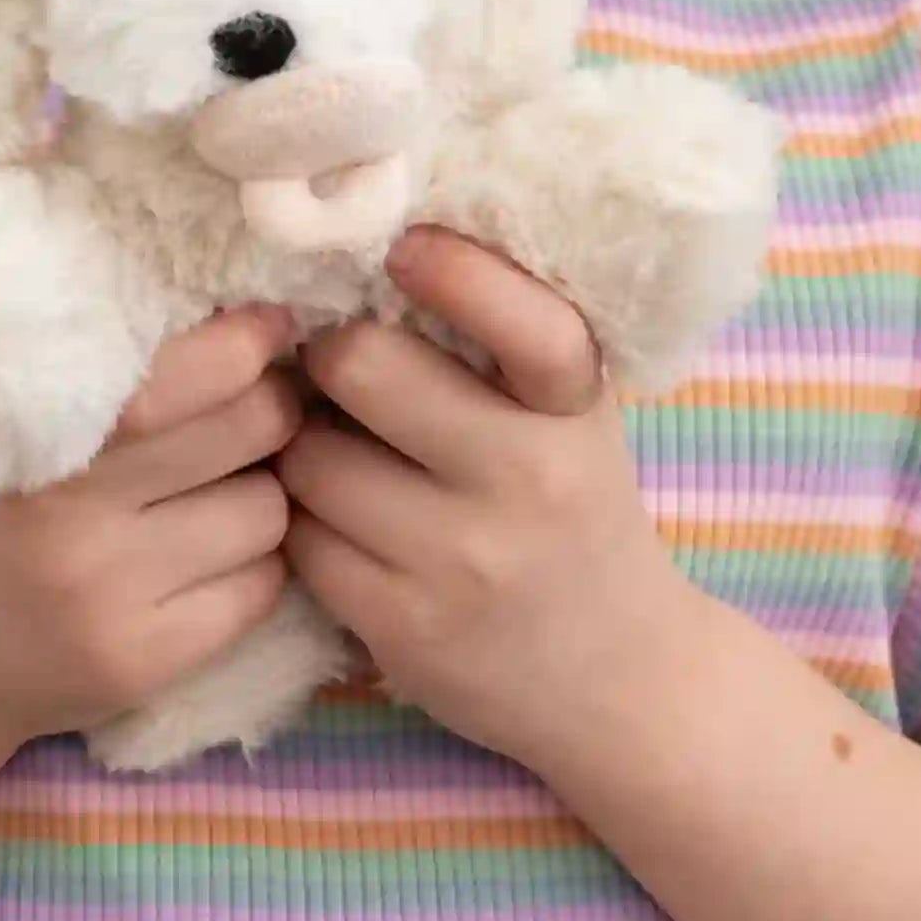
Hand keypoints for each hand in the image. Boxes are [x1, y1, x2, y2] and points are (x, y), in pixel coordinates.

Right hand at [0, 305, 305, 763]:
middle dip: (269, 410)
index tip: (270, 325)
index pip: (190, 373)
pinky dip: (250, 568)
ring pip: (268, 512)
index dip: (249, 343)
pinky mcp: (142, 663)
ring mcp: (108, 596)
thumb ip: (100, 359)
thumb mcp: (6, 412)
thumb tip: (231, 305)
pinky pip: (260, 589)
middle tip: (251, 408)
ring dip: (260, 496)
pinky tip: (203, 561)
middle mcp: (71, 516)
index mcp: (38, 430)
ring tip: (212, 494)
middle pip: (253, 429)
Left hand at [276, 226, 697, 772]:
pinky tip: (335, 524)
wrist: (621, 680)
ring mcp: (465, 561)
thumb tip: (371, 240)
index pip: (528, 323)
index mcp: (575, 408)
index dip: (454, 272)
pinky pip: (300, 540)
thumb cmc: (572, 510)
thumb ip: (497, 341)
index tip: (403, 249)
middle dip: (330, 358)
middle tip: (335, 366)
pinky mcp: (407, 629)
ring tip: (335, 454)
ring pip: (311, 458)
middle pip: (364, 368)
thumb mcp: (569, 417)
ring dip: (302, 447)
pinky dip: (300, 523)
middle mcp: (531, 479)